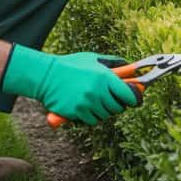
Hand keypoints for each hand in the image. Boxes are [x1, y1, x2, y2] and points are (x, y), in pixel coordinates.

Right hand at [0, 45, 138, 125]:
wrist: (46, 75)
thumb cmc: (71, 66)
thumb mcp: (94, 59)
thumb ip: (113, 64)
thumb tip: (131, 67)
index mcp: (105, 77)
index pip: (129, 95)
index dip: (134, 98)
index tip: (134, 99)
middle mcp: (98, 92)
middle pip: (118, 108)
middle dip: (116, 104)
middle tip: (109, 98)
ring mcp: (88, 103)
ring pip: (105, 115)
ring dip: (102, 110)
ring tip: (93, 100)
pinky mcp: (78, 113)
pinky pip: (92, 120)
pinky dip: (90, 116)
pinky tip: (84, 106)